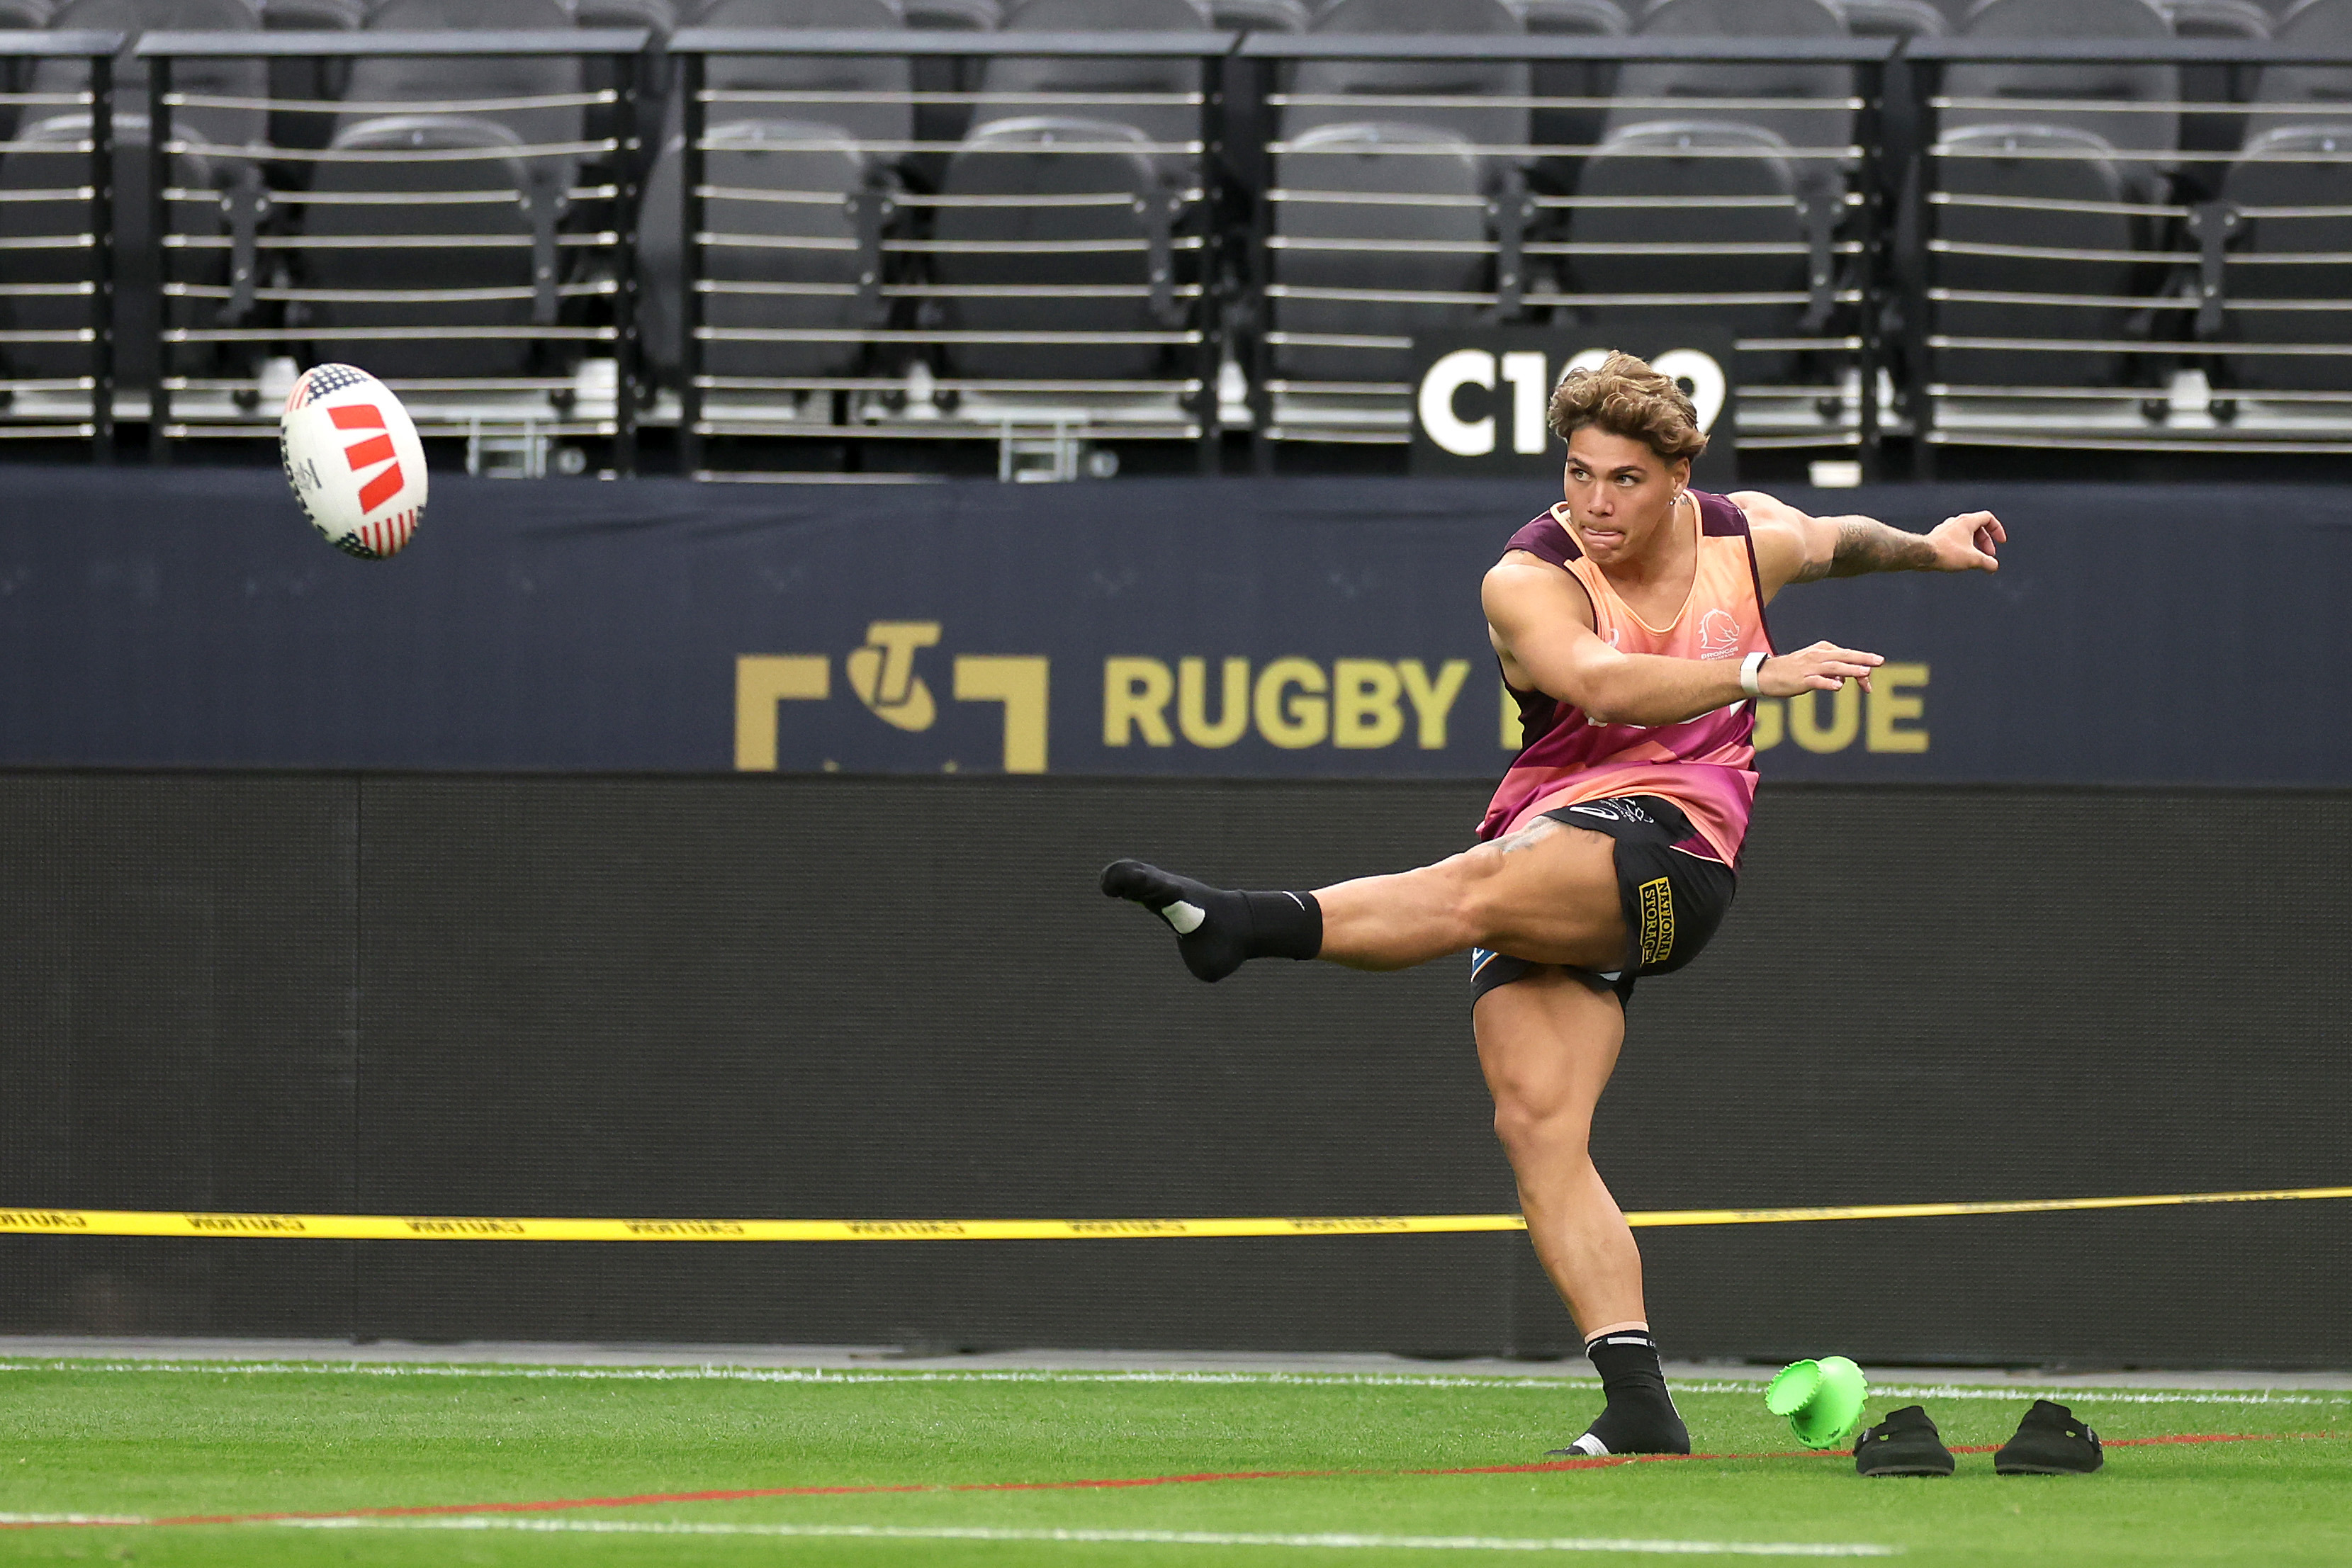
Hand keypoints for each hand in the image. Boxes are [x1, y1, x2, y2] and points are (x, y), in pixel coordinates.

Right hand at [1760, 641, 1884, 696]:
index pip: (1847, 655)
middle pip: (1845, 656)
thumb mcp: (1812, 665)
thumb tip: (1845, 679)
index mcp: (1822, 650)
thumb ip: (1830, 670)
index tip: (1870, 676)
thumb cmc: (1791, 670)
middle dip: (1863, 659)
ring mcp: (1809, 668)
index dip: (1861, 664)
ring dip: (1851, 670)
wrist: (1765, 674)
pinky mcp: (1801, 680)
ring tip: (1865, 673)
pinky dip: (1828, 683)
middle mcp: (1818, 656)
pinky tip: (1838, 686)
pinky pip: (1817, 681)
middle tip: (1880, 661)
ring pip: (1834, 667)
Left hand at [1927, 510, 2004, 571]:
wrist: (1921, 555)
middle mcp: (1956, 522)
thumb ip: (1987, 563)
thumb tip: (1993, 567)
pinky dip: (1962, 548)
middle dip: (1986, 542)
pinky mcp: (1937, 538)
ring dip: (1974, 546)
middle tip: (1989, 556)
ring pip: (1965, 535)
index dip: (1997, 529)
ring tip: (1976, 560)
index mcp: (1967, 521)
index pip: (1988, 518)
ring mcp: (1945, 529)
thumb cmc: (1946, 553)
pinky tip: (1960, 560)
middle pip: (1978, 528)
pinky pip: (1955, 540)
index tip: (2001, 542)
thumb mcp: (1973, 559)